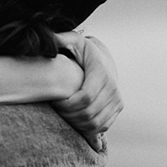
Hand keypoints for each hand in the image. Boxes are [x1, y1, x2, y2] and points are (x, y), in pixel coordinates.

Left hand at [51, 33, 122, 148]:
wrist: (105, 58)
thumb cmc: (85, 51)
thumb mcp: (74, 41)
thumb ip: (61, 39)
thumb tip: (48, 38)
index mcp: (102, 72)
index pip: (85, 98)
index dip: (67, 105)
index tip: (54, 102)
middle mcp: (113, 87)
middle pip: (89, 113)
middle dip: (69, 116)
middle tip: (56, 110)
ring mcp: (117, 99)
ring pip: (95, 123)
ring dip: (76, 124)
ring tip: (64, 116)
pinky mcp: (118, 107)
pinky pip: (102, 126)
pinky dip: (87, 128)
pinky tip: (75, 120)